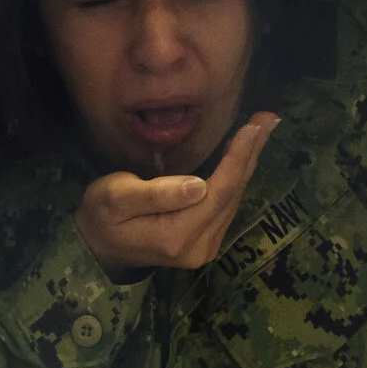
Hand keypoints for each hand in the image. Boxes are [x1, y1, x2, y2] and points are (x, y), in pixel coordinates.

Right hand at [73, 113, 279, 274]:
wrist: (97, 249)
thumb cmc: (101, 215)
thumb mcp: (116, 198)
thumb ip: (157, 194)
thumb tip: (199, 185)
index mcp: (176, 236)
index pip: (217, 191)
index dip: (237, 157)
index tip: (254, 126)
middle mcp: (199, 247)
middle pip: (232, 194)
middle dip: (250, 154)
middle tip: (268, 118)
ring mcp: (204, 248)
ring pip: (233, 198)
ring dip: (247, 162)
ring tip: (262, 129)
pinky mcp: (205, 243)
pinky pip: (227, 204)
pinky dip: (236, 176)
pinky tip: (243, 154)